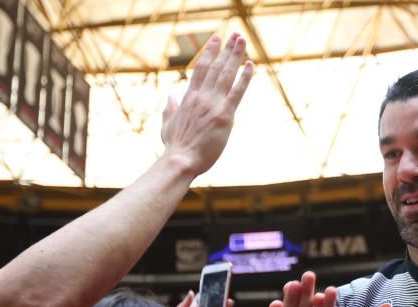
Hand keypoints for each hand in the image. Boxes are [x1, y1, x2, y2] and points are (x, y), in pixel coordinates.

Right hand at [161, 33, 252, 177]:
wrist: (180, 160)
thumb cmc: (174, 147)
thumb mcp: (167, 124)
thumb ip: (170, 109)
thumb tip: (170, 98)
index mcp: (188, 98)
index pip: (200, 69)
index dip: (209, 53)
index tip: (215, 40)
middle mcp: (201, 97)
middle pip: (215, 67)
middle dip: (226, 49)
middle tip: (234, 35)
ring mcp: (212, 104)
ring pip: (225, 75)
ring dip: (235, 56)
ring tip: (242, 41)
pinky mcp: (224, 115)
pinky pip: (236, 92)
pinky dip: (244, 77)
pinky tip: (250, 65)